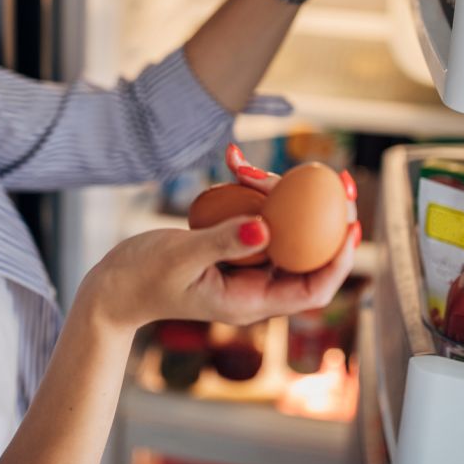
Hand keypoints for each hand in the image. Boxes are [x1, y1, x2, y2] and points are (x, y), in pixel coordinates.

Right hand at [80, 146, 360, 333]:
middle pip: (306, 254)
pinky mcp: (231, 247)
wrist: (112, 286)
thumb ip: (221, 243)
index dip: (339, 259)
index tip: (351, 224)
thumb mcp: (180, 259)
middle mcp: (255, 286)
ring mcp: (244, 266)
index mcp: (250, 302)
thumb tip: (267, 228)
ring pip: (282, 229)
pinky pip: (254, 217)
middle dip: (324, 216)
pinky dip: (248, 191)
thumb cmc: (140, 279)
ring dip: (275, 193)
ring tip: (245, 164)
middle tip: (336, 178)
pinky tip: (233, 162)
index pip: (312, 289)